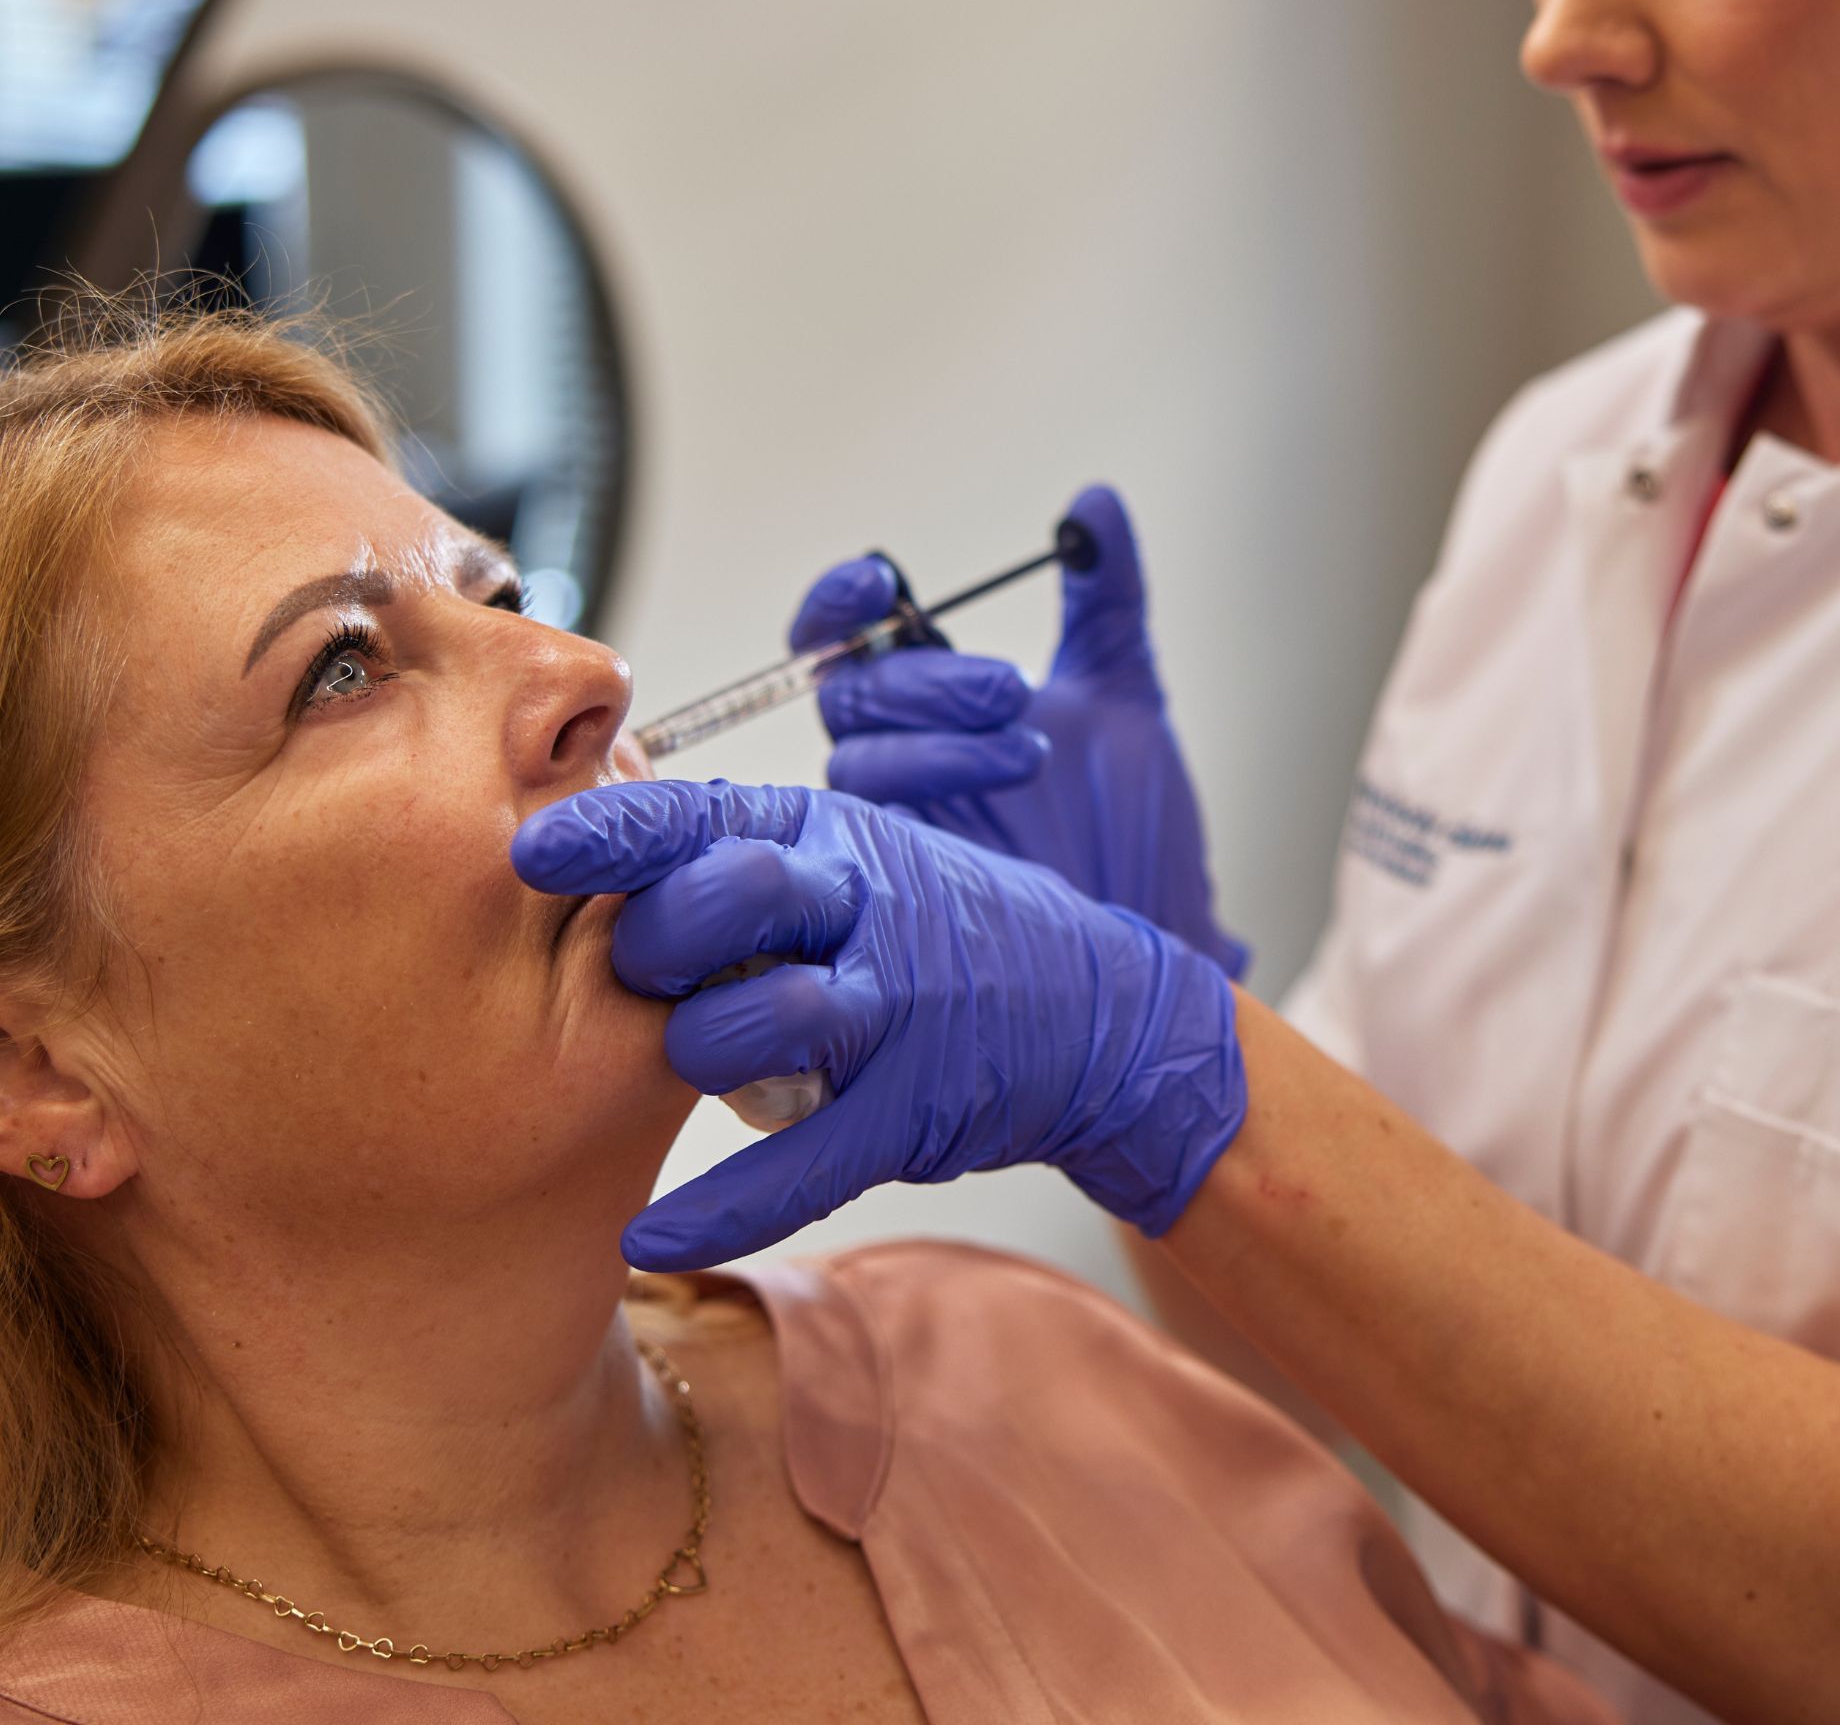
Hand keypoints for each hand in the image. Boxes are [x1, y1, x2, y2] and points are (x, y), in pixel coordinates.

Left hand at [511, 778, 1244, 1268]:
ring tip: (693, 1065)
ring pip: (761, 1021)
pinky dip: (720, 1210)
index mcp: (833, 836)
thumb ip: (737, 852)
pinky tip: (645, 1240)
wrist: (1098, 1014)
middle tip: (630, 974)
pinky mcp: (918, 1104)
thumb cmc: (940, 933)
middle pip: (731, 898)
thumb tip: (590, 829)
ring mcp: (900, 1004)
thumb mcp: (854, 861)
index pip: (708, 815)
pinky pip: (805, 1163)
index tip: (527, 853)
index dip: (613, 835)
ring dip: (698, 1055)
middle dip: (653, 940)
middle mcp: (867, 903)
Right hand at [792, 484, 1248, 978]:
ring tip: (1030, 757)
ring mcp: (894, 827)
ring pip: (857, 763)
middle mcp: (900, 758)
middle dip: (929, 681)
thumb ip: (1106, 596)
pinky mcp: (898, 894)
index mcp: (935, 703)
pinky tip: (974, 827)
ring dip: (937, 748)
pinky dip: (912, 820)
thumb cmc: (1134, 823)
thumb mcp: (1129, 694)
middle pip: (852, 691)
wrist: (1162, 934)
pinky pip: (862, 848)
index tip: (882, 582)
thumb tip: (1094, 501)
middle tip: (1015, 693)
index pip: (848, 635)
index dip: (843, 602)